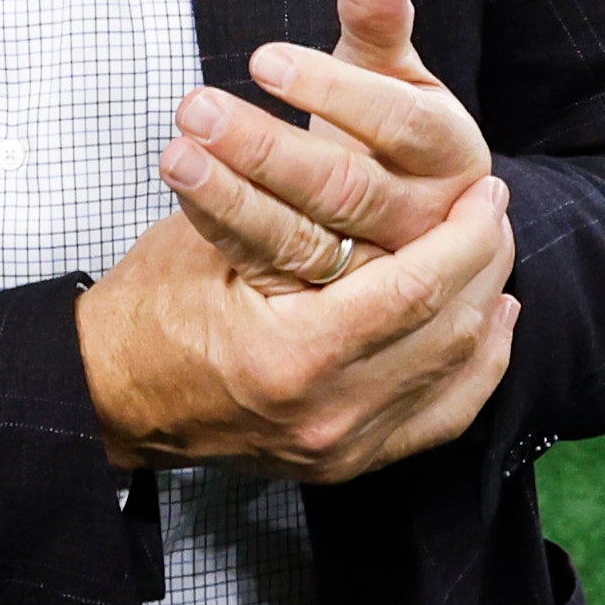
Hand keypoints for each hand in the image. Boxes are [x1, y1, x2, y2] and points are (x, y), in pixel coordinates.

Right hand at [76, 190, 518, 480]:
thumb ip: (283, 203)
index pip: (418, 290)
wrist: (110, 395)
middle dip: (485, 262)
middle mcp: (328, 417)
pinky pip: (440, 418)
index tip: (485, 189)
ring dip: (486, 307)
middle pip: (451, 333)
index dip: (464, 235)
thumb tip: (365, 141)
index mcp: (293, 359)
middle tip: (495, 207)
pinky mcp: (346, 463)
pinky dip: (476, 368)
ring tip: (494, 251)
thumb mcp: (210, 240)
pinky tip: (491, 323)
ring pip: (457, 377)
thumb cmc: (152, 306)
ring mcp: (341, 450)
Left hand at [156, 0, 491, 285]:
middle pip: (347, 188)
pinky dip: (226, 230)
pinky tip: (186, 193)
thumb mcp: (398, 81)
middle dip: (266, 149)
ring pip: (306, 238)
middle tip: (196, 109)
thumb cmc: (398, 140)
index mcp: (451, 154)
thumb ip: (380, 26)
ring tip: (175, 155)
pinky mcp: (334, 306)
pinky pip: (274, 269)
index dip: (333, 91)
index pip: (396, 121)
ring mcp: (380, 272)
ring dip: (233, 196)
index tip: (263, 59)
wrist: (425, 239)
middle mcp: (426, 222)